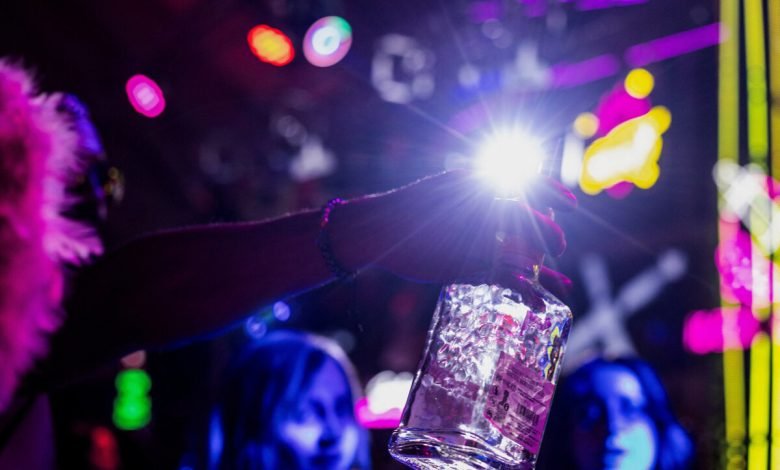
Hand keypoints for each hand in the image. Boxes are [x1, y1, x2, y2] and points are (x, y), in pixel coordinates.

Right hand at [329, 170, 575, 295]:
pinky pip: (508, 279)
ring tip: (557, 281)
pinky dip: (528, 292)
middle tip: (559, 247)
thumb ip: (470, 189)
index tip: (572, 204)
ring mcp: (479, 237)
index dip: (555, 194)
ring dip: (543, 270)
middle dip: (551, 237)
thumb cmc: (408, 207)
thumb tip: (492, 189)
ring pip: (525, 253)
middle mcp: (485, 208)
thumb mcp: (443, 187)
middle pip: (533, 222)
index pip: (531, 186)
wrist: (380, 226)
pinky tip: (538, 303)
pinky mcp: (469, 264)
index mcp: (481, 185)